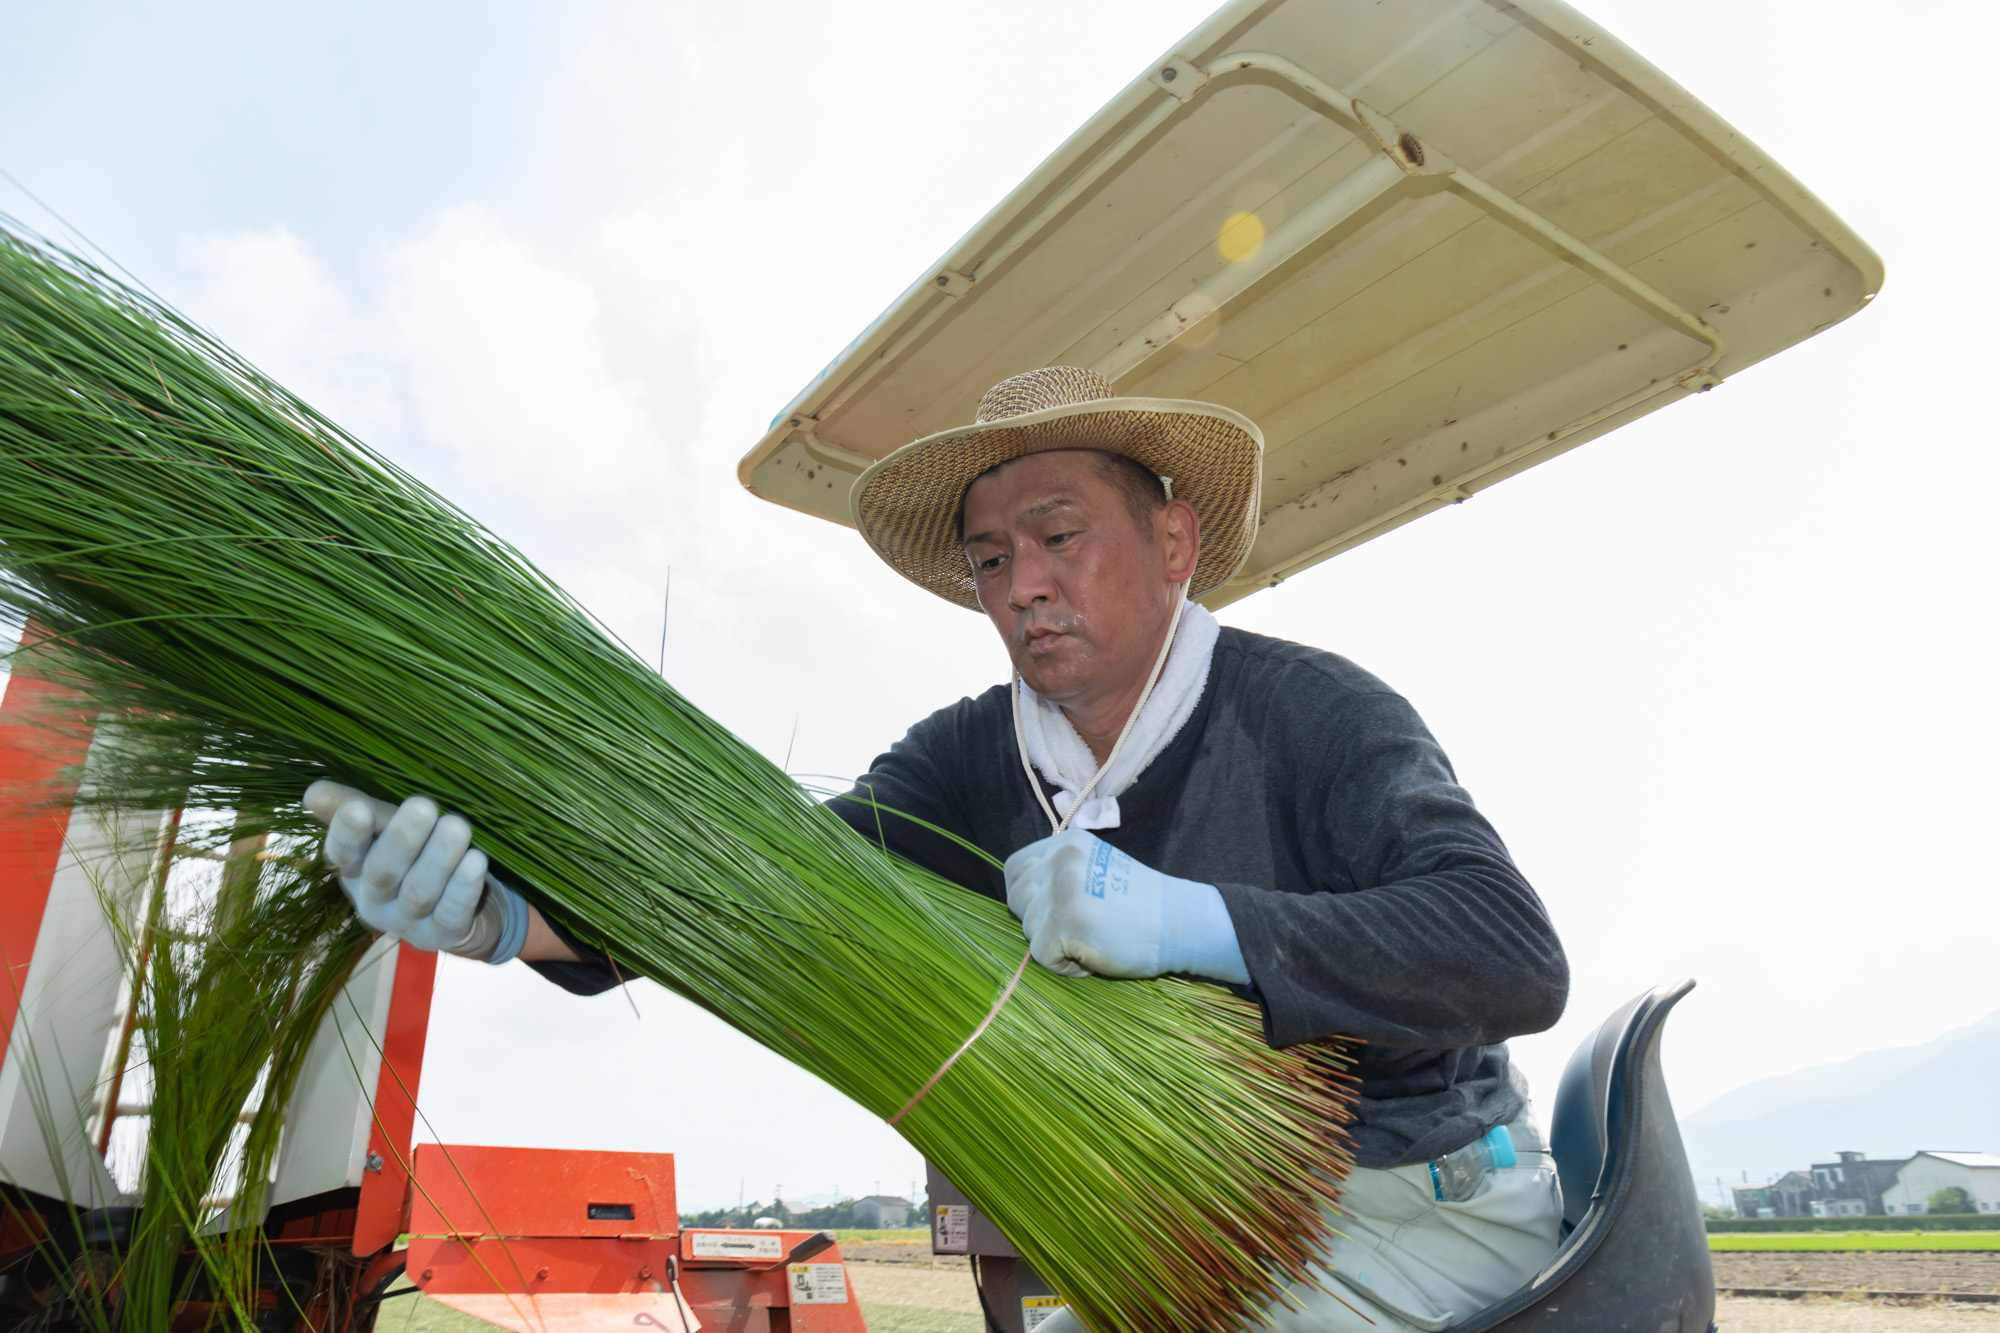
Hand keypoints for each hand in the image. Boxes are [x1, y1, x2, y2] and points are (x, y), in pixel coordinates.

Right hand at [303, 780, 528, 963]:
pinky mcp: (444, 936)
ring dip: (439, 858)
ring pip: (420, 892)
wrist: (464, 908)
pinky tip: (477, 860)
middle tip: (424, 805)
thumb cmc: (416, 857)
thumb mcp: (386, 829)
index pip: (342, 854)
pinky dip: (464, 887)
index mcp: (355, 872)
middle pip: (383, 873)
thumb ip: (355, 808)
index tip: (358, 808)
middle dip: (402, 839)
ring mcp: (408, 923)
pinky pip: (452, 913)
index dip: (347, 834)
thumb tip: (312, 793)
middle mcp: (375, 901)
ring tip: (457, 825)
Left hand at [1003, 828, 1248, 983]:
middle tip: (1074, 930)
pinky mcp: (1064, 923)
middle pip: (1016, 899)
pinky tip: (1091, 959)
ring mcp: (1061, 890)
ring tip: (1090, 941)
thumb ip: (1060, 874)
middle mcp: (1060, 860)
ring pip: (1028, 929)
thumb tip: (1024, 897)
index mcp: (1066, 844)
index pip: (1015, 867)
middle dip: (1038, 921)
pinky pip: (1041, 955)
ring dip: (1054, 945)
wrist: (1178, 923)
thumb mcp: (1096, 869)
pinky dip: (1064, 966)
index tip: (1041, 910)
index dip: (1022, 893)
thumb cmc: (1140, 904)